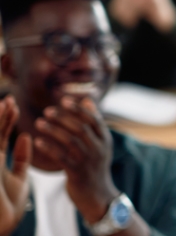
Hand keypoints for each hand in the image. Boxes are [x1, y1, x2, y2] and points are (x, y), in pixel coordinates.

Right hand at [0, 96, 30, 235]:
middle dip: (1, 116)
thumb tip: (26, 136)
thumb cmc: (9, 206)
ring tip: (7, 105)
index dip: (6, 119)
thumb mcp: (19, 178)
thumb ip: (22, 158)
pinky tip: (1, 122)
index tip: (15, 104)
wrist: (3, 225)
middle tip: (10, 99)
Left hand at [34, 97, 117, 223]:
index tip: (64, 100)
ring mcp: (88, 161)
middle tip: (47, 111)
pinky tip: (38, 142)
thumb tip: (86, 100)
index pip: (94, 119)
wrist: (98, 195)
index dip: (79, 109)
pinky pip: (61, 157)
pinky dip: (49, 148)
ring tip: (39, 123)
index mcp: (105, 140)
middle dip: (63, 118)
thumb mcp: (100, 144)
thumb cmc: (95, 166)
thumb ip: (94, 123)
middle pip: (81, 128)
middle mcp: (99, 149)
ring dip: (53, 130)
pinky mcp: (77, 173)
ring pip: (71, 141)